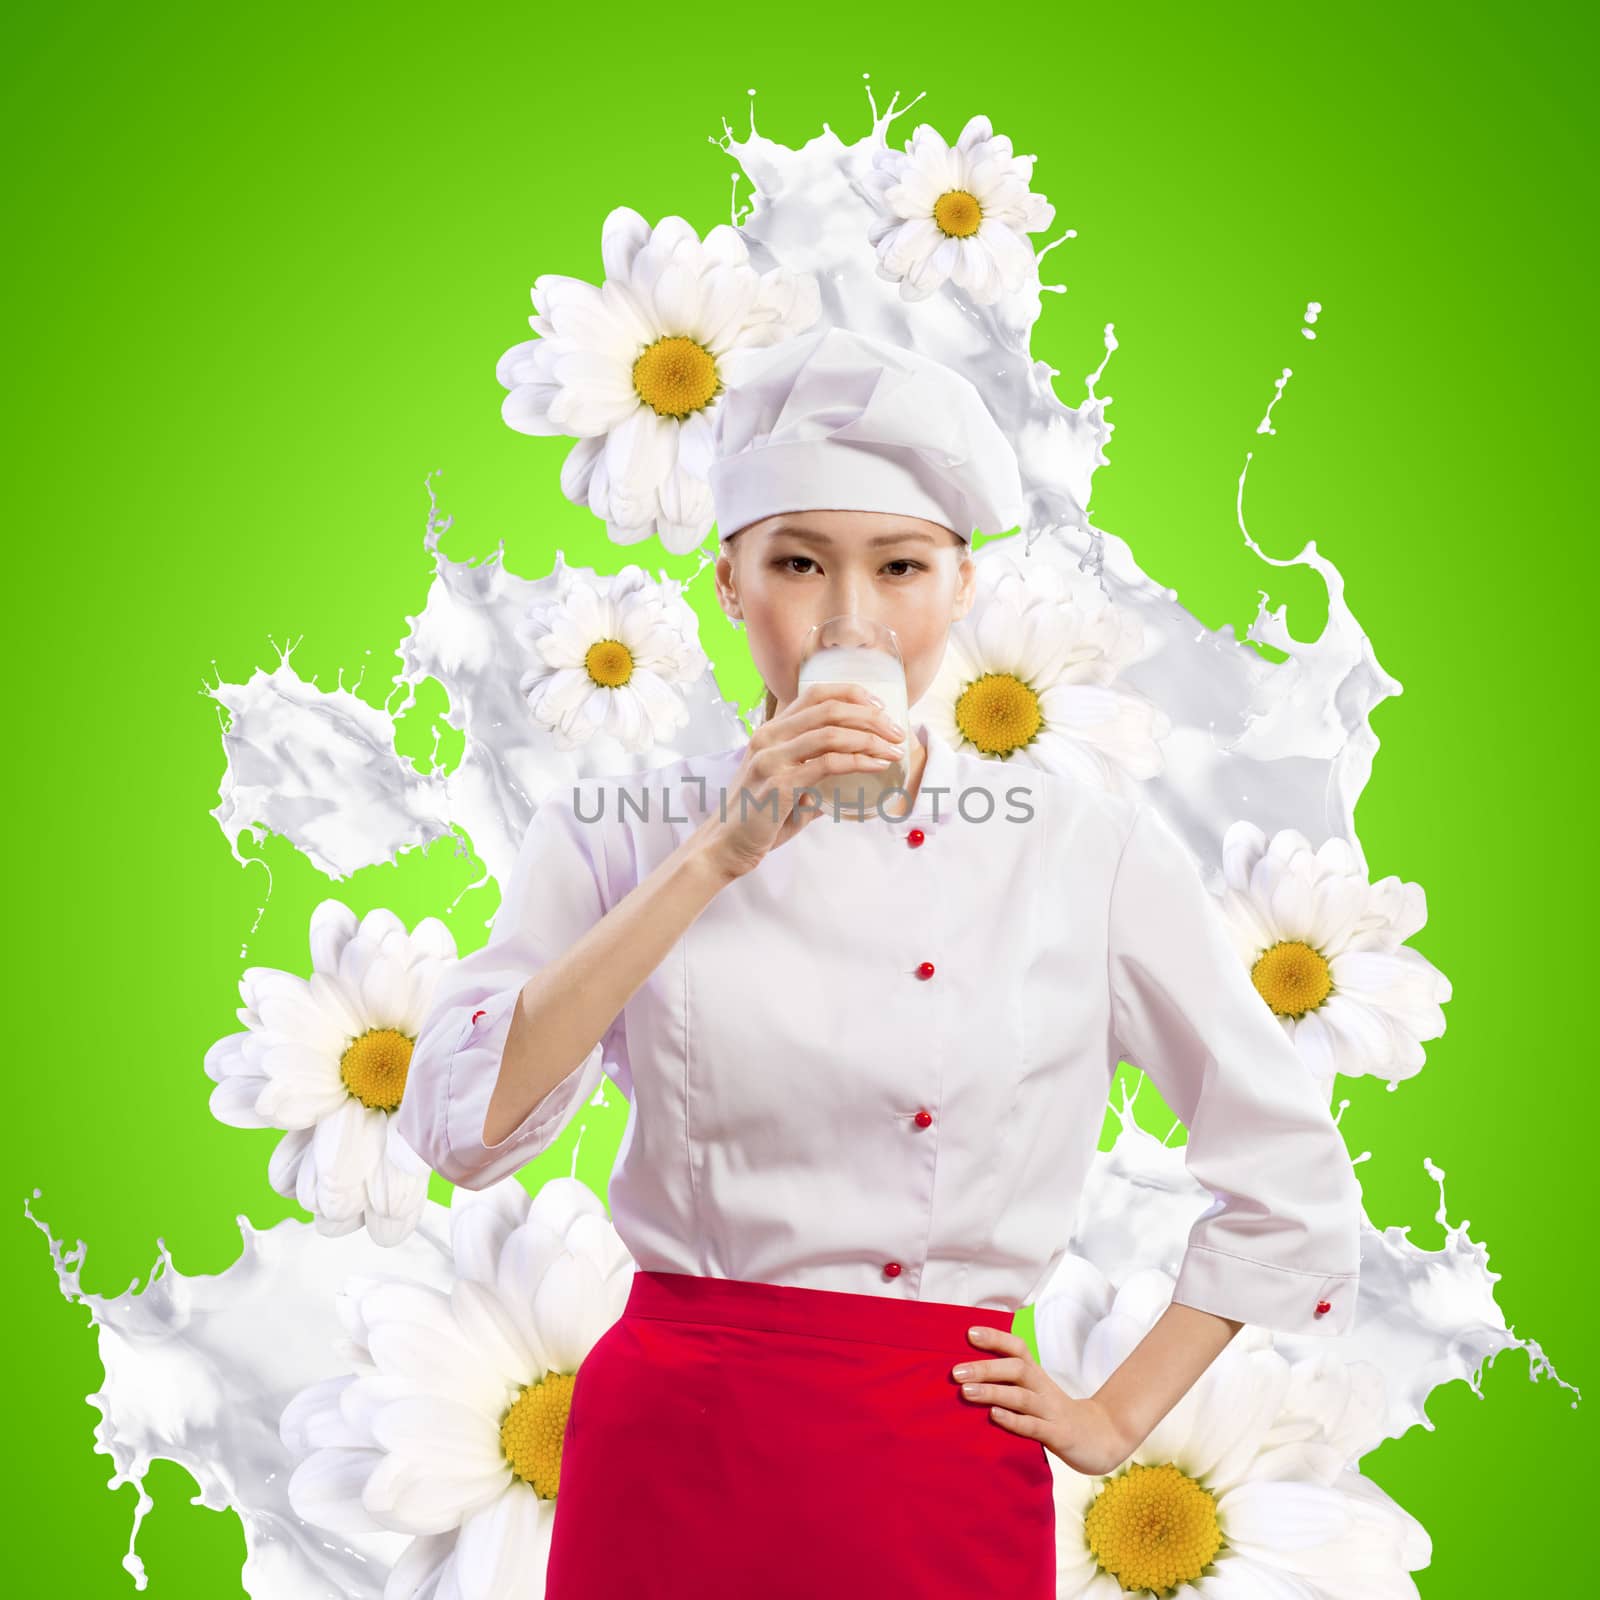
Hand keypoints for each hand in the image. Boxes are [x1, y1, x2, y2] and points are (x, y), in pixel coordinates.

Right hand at [701, 681, 907, 879]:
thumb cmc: (756, 820)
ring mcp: (772, 758)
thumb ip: (813, 780)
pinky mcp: (780, 783)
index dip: (851, 693)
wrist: (725, 847)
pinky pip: (827, 764)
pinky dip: (858, 761)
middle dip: (870, 716)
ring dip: (870, 738)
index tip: (880, 706)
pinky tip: (876, 766)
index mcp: (770, 732)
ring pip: (831, 733)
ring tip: (894, 750)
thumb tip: (843, 785)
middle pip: (828, 708)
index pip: (814, 694)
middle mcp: (769, 737)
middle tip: (896, 731)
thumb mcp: (786, 790)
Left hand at [952, 1325, 1136, 1476]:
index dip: (996, 1338)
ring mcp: (1052, 1412)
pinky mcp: (1059, 1436)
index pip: (1019, 1348)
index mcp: (1038, 1376)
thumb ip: (1011, 1383)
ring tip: (966, 1391)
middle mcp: (1044, 1389)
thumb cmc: (1057, 1414)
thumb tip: (970, 1376)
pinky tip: (994, 1416)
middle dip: (985, 1368)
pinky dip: (1013, 1420)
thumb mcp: (1037, 1393)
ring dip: (993, 1392)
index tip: (969, 1333)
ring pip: (1022, 1397)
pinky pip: (1034, 1426)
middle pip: (1017, 1369)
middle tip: (955, 1371)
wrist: (1102, 1438)